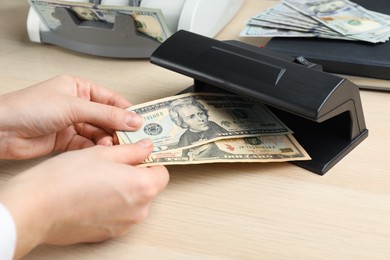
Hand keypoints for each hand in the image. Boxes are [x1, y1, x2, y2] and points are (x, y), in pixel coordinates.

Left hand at [0, 75, 142, 158]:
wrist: (0, 131)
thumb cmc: (27, 108)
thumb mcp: (73, 106)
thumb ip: (105, 114)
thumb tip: (132, 119)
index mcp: (78, 88)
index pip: (111, 99)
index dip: (127, 110)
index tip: (142, 121)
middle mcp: (76, 105)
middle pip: (106, 118)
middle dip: (119, 128)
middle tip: (133, 138)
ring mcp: (71, 124)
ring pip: (98, 133)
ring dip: (107, 140)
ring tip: (114, 146)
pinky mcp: (65, 141)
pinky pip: (87, 145)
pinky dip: (95, 149)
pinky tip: (100, 152)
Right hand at [0, 139, 168, 258]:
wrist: (37, 208)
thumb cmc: (66, 179)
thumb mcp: (104, 153)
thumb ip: (132, 150)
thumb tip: (146, 147)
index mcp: (143, 187)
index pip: (161, 172)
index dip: (150, 161)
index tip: (139, 156)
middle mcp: (139, 210)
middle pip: (148, 188)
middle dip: (136, 175)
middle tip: (114, 164)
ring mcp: (124, 225)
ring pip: (133, 201)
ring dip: (123, 190)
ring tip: (99, 179)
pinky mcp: (109, 234)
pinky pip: (119, 215)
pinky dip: (112, 205)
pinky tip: (92, 194)